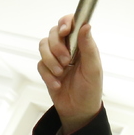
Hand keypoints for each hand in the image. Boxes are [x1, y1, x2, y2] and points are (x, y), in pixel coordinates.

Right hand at [36, 15, 102, 134]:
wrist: (79, 112)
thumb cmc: (90, 90)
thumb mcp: (93, 69)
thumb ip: (88, 47)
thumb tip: (86, 26)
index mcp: (82, 45)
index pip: (71, 23)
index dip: (65, 22)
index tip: (65, 31)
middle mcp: (68, 48)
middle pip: (53, 33)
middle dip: (56, 47)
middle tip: (66, 61)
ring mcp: (56, 58)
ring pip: (43, 46)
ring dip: (50, 61)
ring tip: (60, 74)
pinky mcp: (47, 70)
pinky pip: (40, 65)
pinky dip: (47, 75)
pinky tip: (57, 84)